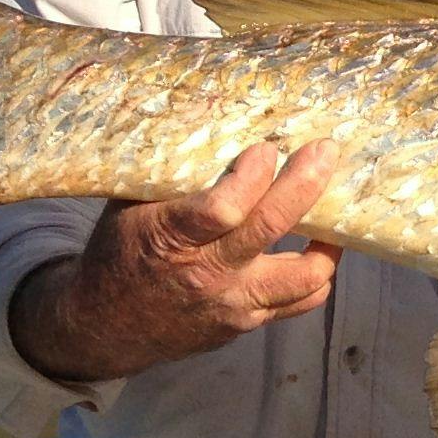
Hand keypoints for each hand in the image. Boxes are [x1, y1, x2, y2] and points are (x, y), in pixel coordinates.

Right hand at [10, 140, 344, 384]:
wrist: (105, 327)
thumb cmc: (120, 252)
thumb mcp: (128, 206)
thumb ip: (166, 172)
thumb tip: (203, 111)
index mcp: (170, 238)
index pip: (222, 208)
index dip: (252, 175)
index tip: (268, 146)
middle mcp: (207, 273)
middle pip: (269, 229)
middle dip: (305, 184)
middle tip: (326, 151)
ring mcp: (232, 303)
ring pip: (303, 277)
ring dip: (326, 240)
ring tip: (333, 208)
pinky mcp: (248, 323)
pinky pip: (300, 302)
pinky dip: (317, 275)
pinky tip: (318, 246)